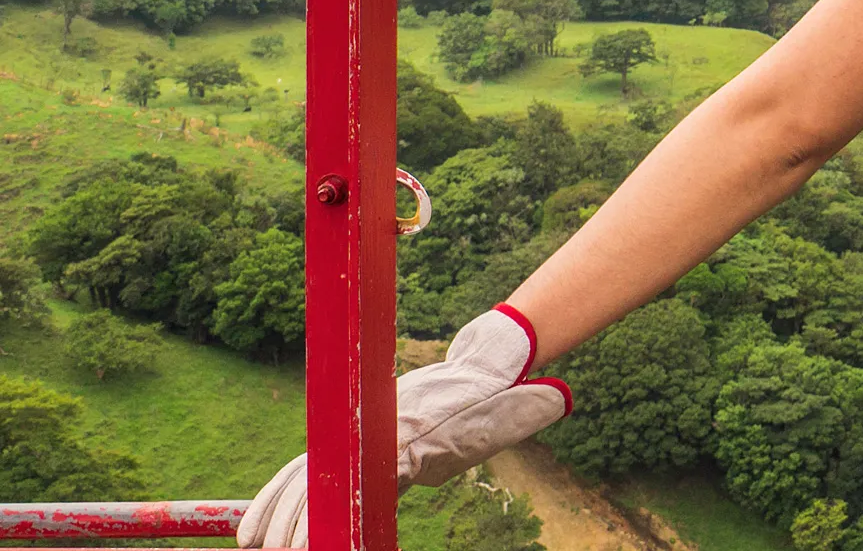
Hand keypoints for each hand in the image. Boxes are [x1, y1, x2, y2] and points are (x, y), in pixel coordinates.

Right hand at [236, 306, 570, 547]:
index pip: (362, 475)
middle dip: (296, 520)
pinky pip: (305, 473)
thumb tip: (560, 398)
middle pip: (323, 479)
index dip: (335, 506)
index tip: (317, 537)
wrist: (476, 373)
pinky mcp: (350, 446)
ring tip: (256, 545)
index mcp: (407, 434)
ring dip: (277, 511)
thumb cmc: (491, 399)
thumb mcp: (508, 409)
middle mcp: (372, 435)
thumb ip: (526, 410)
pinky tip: (260, 528)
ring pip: (304, 476)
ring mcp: (357, 437)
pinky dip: (280, 497)